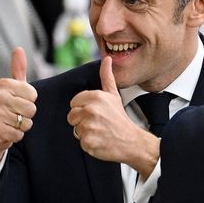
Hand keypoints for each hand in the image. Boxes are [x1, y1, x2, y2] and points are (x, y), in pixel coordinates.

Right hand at [0, 47, 36, 169]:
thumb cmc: (5, 109)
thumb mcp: (13, 89)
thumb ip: (18, 70)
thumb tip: (19, 49)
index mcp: (3, 84)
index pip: (33, 94)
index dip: (29, 102)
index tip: (17, 103)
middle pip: (31, 109)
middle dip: (26, 116)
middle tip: (13, 115)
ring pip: (26, 122)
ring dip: (21, 127)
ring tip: (10, 123)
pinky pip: (19, 134)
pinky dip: (15, 136)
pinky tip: (6, 132)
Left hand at [68, 56, 159, 176]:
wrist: (131, 141)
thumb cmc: (120, 118)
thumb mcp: (114, 95)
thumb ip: (107, 76)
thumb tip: (107, 59)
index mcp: (95, 96)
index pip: (74, 103)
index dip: (83, 109)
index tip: (96, 113)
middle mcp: (91, 110)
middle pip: (72, 116)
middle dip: (82, 121)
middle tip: (98, 123)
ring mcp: (89, 126)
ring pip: (75, 129)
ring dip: (85, 132)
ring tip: (100, 131)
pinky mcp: (88, 141)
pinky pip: (80, 141)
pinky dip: (89, 144)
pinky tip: (100, 140)